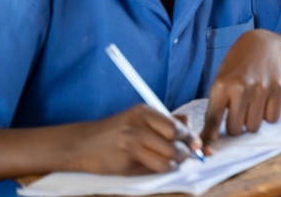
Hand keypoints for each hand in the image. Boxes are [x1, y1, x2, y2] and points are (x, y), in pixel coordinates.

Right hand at [71, 104, 199, 174]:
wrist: (83, 144)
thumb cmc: (117, 131)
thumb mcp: (140, 119)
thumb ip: (166, 121)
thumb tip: (192, 130)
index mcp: (144, 112)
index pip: (176, 126)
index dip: (190, 137)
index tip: (196, 144)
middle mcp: (137, 126)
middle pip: (175, 141)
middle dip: (185, 151)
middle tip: (186, 154)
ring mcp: (130, 144)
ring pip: (168, 157)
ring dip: (177, 162)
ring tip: (175, 162)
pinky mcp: (125, 162)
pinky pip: (155, 168)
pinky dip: (165, 169)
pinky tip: (163, 166)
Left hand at [200, 29, 280, 150]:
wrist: (262, 45)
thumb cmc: (236, 68)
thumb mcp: (220, 82)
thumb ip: (215, 110)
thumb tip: (207, 143)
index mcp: (221, 86)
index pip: (214, 120)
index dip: (209, 138)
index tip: (205, 151)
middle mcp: (241, 87)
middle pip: (236, 129)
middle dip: (237, 124)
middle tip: (238, 111)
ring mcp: (261, 88)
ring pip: (254, 126)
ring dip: (252, 120)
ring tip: (252, 102)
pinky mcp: (279, 89)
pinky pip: (272, 118)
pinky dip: (268, 113)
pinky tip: (265, 98)